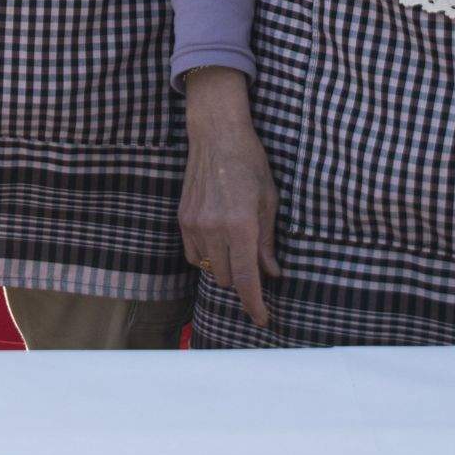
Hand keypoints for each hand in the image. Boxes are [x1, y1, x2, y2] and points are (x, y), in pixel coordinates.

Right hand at [178, 66, 278, 327]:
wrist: (216, 135)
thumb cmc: (250, 163)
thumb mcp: (269, 201)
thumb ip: (268, 242)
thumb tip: (271, 273)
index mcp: (240, 225)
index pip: (246, 278)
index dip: (254, 303)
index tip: (262, 319)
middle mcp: (214, 229)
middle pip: (226, 278)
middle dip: (241, 279)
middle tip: (256, 263)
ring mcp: (194, 225)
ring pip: (208, 268)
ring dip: (224, 267)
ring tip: (236, 244)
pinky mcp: (182, 219)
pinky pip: (193, 255)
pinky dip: (206, 256)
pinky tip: (218, 238)